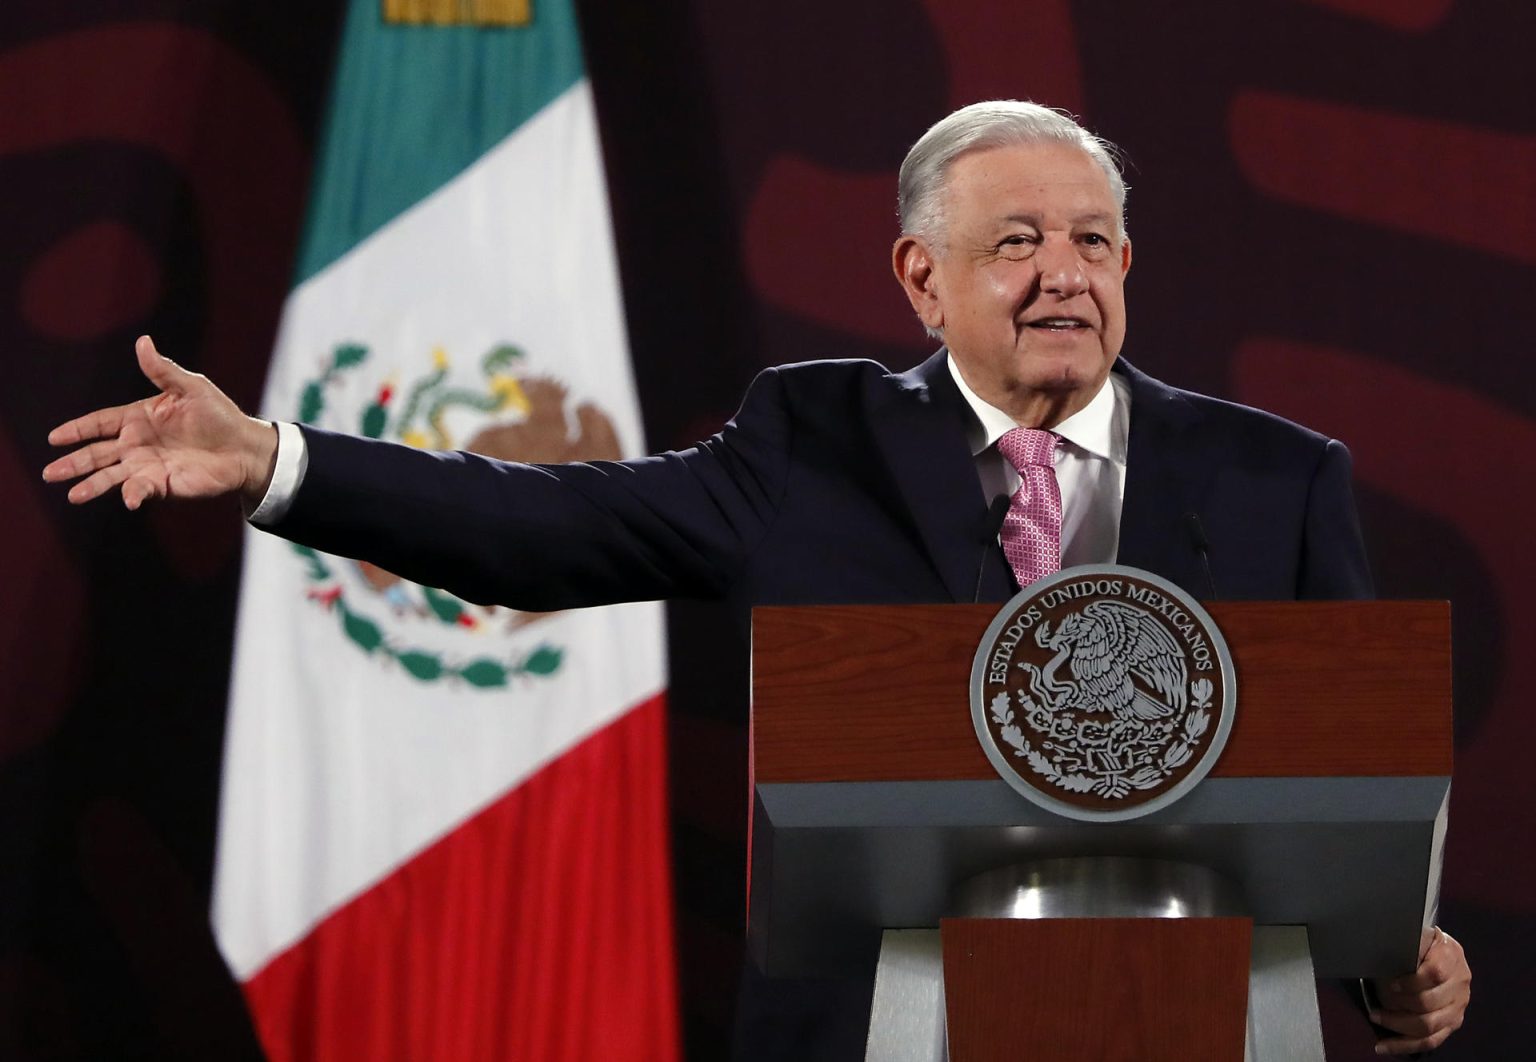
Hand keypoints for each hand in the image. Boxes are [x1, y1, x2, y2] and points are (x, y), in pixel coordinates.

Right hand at [43, 335, 277, 509]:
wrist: (245, 446)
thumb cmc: (219, 415)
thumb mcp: (191, 387)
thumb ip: (162, 371)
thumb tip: (142, 342)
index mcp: (139, 418)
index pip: (100, 423)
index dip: (77, 429)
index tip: (55, 437)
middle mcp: (137, 444)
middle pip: (97, 454)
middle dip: (73, 463)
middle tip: (49, 473)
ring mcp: (148, 465)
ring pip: (111, 476)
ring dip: (91, 485)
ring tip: (71, 495)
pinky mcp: (163, 484)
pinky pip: (141, 489)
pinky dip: (132, 494)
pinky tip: (127, 499)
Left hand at [1370, 926, 1470, 1053]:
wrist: (1438, 950)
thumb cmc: (1418, 942)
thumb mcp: (1414, 935)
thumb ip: (1404, 945)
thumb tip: (1381, 960)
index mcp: (1450, 955)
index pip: (1434, 973)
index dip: (1411, 981)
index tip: (1390, 984)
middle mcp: (1460, 982)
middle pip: (1430, 1003)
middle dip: (1398, 1006)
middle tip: (1375, 1006)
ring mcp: (1459, 1005)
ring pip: (1429, 1025)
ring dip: (1398, 1025)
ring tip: (1376, 1018)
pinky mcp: (1453, 1023)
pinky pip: (1431, 1040)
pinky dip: (1405, 1045)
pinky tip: (1384, 1046)